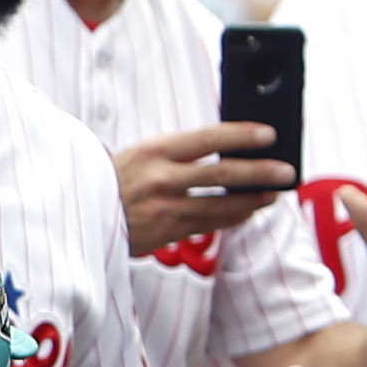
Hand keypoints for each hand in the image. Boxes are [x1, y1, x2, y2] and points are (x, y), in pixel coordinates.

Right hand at [117, 121, 294, 255]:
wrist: (79, 213)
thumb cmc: (115, 177)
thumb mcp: (141, 153)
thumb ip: (178, 152)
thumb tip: (225, 148)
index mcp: (155, 150)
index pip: (208, 138)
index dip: (242, 135)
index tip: (269, 134)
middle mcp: (162, 178)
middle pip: (223, 174)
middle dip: (260, 172)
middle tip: (287, 171)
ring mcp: (165, 208)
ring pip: (220, 205)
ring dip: (253, 200)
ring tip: (276, 194)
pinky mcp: (166, 232)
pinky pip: (208, 224)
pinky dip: (232, 218)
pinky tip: (249, 212)